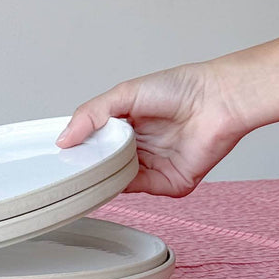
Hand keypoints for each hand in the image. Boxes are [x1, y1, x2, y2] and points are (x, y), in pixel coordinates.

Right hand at [56, 62, 246, 196]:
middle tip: (70, 165)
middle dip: (89, 166)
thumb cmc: (180, 88)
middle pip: (104, 165)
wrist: (217, 99)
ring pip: (118, 181)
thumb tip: (64, 139)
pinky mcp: (169, 183)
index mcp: (126, 129)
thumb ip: (90, 114)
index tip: (61, 154)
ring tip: (89, 167)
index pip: (94, 145)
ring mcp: (154, 168)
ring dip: (104, 176)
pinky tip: (113, 174)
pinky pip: (140, 190)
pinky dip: (124, 185)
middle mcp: (139, 150)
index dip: (78, 149)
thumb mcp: (123, 94)